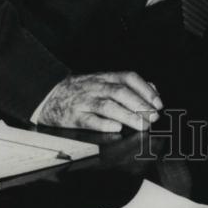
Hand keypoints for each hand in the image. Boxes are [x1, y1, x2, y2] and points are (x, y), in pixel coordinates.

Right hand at [37, 71, 162, 132]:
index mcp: (105, 78)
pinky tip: (116, 129)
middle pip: (120, 92)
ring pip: (108, 106)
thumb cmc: (82, 90)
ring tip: (142, 125)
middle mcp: (96, 87)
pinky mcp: (74, 117)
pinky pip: (89, 120)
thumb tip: (152, 89)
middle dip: (140, 105)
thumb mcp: (104, 81)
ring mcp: (84, 102)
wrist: (49, 96)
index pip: (128, 78)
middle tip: (153, 117)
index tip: (158, 103)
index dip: (145, 89)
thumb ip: (128, 85)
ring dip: (128, 116)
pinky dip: (104, 124)